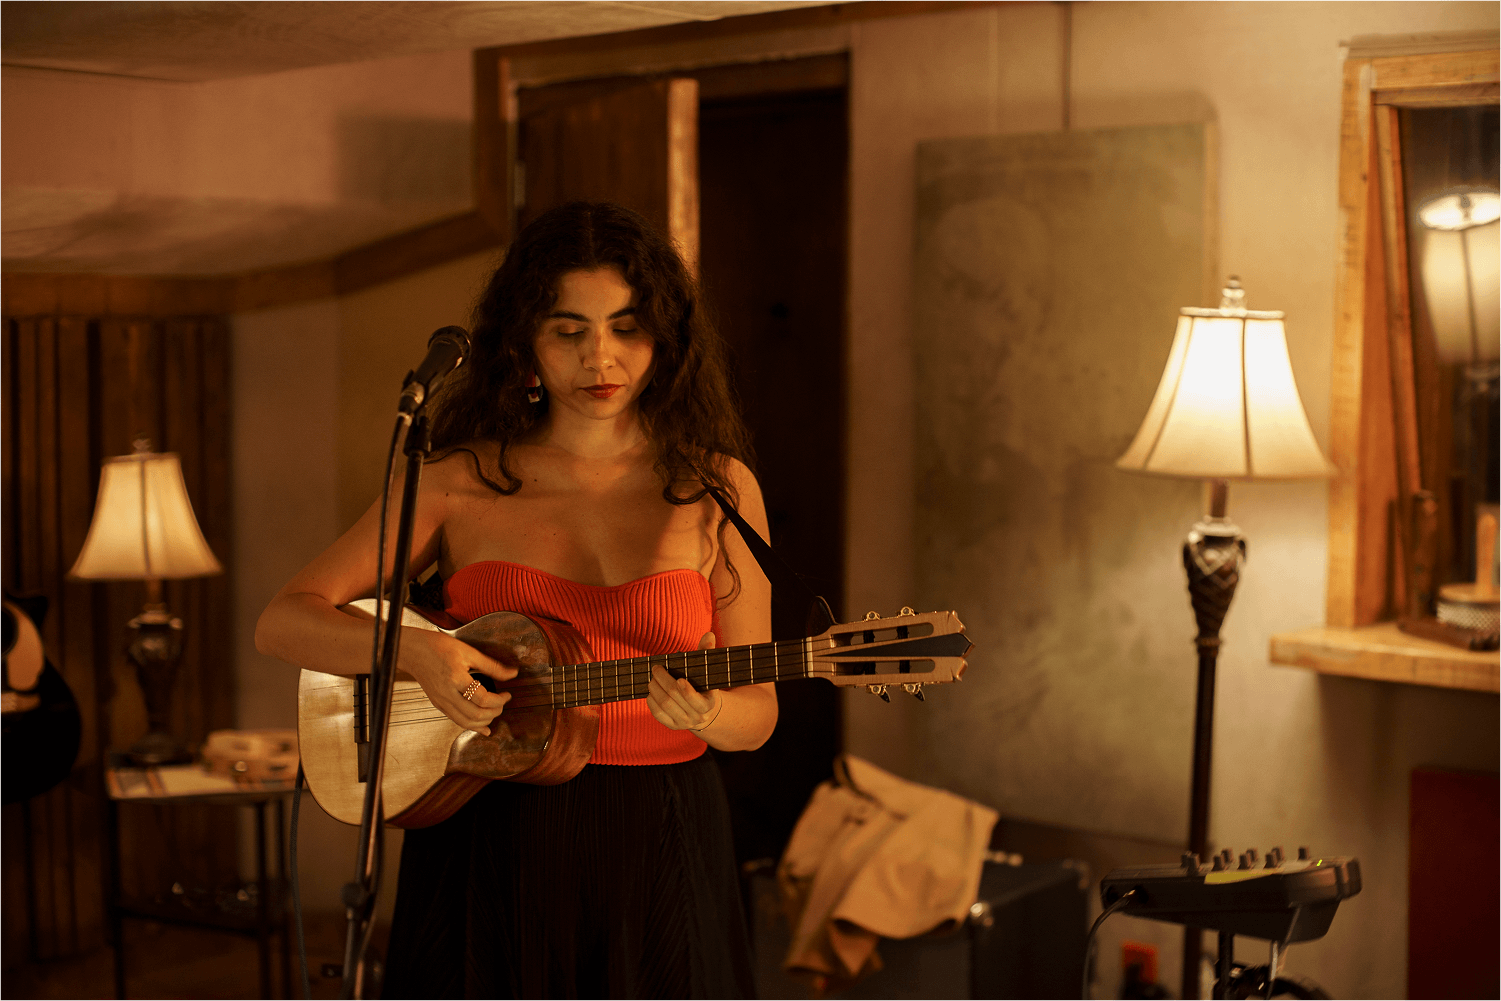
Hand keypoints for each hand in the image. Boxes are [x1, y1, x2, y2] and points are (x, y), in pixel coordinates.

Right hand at [401, 628, 515, 735]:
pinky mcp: (438, 705)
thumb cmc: (438, 647)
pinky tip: (482, 726)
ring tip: (494, 712)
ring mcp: (441, 702)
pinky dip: (471, 726)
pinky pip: (456, 720)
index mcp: (456, 678)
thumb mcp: (468, 652)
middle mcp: (447, 694)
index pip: (483, 699)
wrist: (413, 651)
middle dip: (494, 712)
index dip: (500, 700)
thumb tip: (512, 673)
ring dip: (484, 722)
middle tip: (502, 703)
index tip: (507, 695)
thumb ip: (492, 666)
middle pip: (476, 715)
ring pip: (465, 722)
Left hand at [646, 631, 722, 732]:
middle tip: (656, 669)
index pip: (696, 701)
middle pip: (674, 698)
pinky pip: (658, 714)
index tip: (680, 680)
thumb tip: (709, 635)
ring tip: (652, 679)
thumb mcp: (706, 671)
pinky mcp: (672, 725)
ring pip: (665, 705)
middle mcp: (697, 716)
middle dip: (663, 681)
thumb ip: (707, 653)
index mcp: (708, 703)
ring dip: (655, 689)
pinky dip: (652, 701)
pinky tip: (651, 692)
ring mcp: (684, 722)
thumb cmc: (702, 684)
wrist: (702, 710)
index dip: (687, 691)